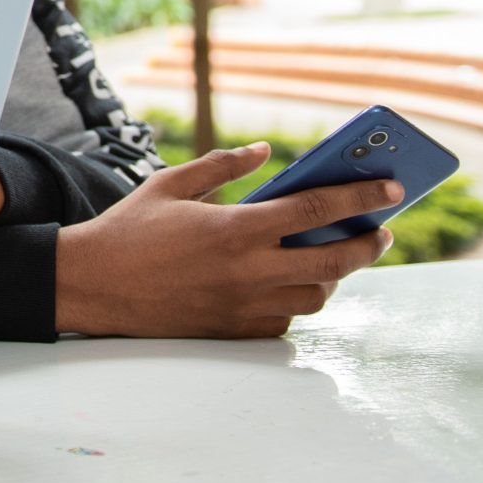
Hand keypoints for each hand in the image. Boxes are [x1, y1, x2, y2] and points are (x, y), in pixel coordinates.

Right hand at [55, 142, 397, 337]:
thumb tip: (264, 151)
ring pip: (316, 295)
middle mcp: (246, 270)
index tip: (392, 189)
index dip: (362, 197)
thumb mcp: (170, 184)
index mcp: (235, 227)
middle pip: (334, 259)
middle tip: (381, 231)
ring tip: (334, 255)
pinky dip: (298, 299)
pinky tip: (292, 282)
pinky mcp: (232, 331)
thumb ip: (222, 166)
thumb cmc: (128, 230)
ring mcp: (242, 306)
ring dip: (334, 275)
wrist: (91, 285)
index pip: (317, 208)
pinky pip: (286, 319)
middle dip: (368, 243)